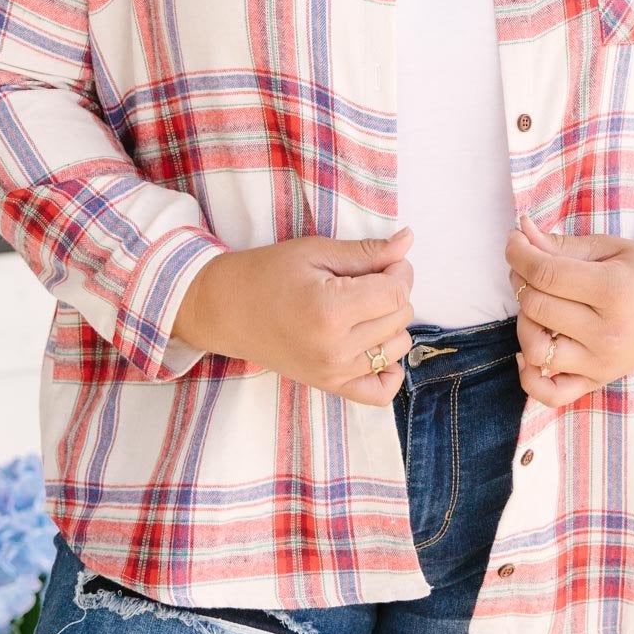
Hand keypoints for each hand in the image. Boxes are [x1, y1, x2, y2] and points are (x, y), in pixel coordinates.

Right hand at [171, 227, 415, 405]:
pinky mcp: (329, 386)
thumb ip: (366, 252)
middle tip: (367, 279)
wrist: (225, 309)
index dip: (399, 271)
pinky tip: (375, 346)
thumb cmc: (266, 273)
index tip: (383, 261)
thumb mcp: (315, 252)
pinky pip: (380, 392)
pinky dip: (388, 369)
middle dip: (394, 292)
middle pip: (399, 318)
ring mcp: (333, 372)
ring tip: (363, 307)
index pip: (396, 293)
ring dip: (391, 323)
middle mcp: (335, 348)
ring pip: (397, 348)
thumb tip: (407, 240)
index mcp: (330, 310)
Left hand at [504, 213, 633, 409]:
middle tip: (528, 266)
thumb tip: (520, 232)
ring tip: (538, 305)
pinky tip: (530, 350)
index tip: (515, 241)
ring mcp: (603, 362)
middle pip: (536, 307)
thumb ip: (562, 245)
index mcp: (614, 291)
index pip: (545, 274)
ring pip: (536, 350)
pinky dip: (529, 376)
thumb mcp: (610, 248)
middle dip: (520, 280)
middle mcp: (608, 332)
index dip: (519, 253)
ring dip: (524, 322)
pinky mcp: (599, 380)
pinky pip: (550, 393)